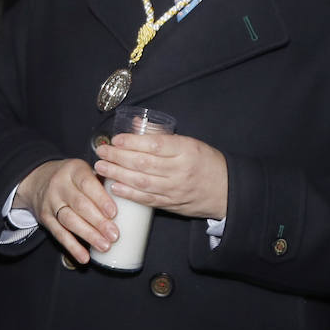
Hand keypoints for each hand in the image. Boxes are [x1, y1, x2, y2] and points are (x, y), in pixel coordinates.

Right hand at [15, 158, 118, 265]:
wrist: (37, 179)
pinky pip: (59, 234)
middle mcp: (59, 184)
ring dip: (88, 235)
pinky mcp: (45, 217)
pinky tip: (84, 257)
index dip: (101, 199)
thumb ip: (102, 182)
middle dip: (98, 222)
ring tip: (104, 246)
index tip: (114, 213)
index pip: (87, 183)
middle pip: (79, 205)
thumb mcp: (83, 171)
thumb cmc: (71, 178)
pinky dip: (72, 247)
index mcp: (73, 170)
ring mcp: (51, 202)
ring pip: (69, 220)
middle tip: (114, 235)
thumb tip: (131, 198)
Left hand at [93, 132, 228, 220]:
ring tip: (101, 167)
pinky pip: (147, 199)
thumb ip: (163, 137)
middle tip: (101, 152)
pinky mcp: (172, 203)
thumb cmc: (207, 162)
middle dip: (118, 157)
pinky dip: (129, 194)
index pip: (155, 145)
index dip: (132, 142)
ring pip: (142, 182)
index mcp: (186, 149)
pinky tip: (114, 187)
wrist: (228, 190)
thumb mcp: (191, 143)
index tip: (116, 139)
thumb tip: (134, 126)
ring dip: (118, 174)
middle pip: (144, 163)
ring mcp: (175, 189)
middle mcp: (180, 170)